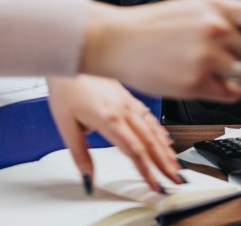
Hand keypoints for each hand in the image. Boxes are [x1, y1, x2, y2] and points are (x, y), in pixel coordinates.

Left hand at [46, 75, 181, 192]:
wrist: (70, 56)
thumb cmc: (66, 86)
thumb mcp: (65, 124)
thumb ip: (79, 153)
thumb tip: (87, 176)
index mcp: (109, 119)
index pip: (134, 151)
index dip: (147, 171)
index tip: (155, 184)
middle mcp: (123, 110)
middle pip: (149, 142)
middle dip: (164, 163)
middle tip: (174, 179)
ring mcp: (127, 102)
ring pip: (152, 128)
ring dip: (165, 149)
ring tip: (174, 164)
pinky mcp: (127, 95)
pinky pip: (148, 116)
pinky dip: (160, 130)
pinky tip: (165, 139)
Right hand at [81, 0, 240, 102]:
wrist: (117, 40)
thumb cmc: (154, 27)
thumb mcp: (195, 10)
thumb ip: (228, 22)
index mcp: (219, 7)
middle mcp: (217, 30)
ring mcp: (207, 57)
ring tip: (239, 83)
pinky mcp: (195, 82)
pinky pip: (228, 95)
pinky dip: (225, 94)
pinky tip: (210, 84)